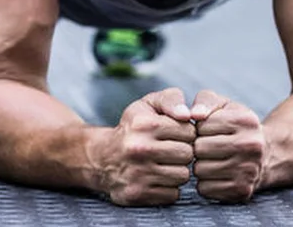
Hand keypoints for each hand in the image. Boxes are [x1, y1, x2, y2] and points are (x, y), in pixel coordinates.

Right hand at [93, 87, 194, 205]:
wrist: (101, 157)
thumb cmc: (133, 128)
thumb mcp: (147, 105)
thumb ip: (172, 99)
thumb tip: (191, 115)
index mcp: (144, 124)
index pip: (189, 132)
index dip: (185, 133)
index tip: (173, 135)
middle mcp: (139, 149)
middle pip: (188, 155)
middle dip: (182, 152)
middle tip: (169, 150)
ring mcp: (138, 173)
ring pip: (182, 176)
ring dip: (176, 171)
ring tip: (163, 164)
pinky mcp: (138, 194)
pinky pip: (172, 194)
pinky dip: (168, 188)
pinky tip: (156, 178)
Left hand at [191, 90, 266, 202]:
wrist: (265, 155)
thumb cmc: (235, 126)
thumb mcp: (223, 106)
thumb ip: (205, 101)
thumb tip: (194, 114)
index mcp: (245, 120)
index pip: (201, 126)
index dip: (199, 129)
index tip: (209, 131)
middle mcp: (251, 145)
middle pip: (199, 149)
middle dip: (198, 147)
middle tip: (208, 147)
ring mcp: (248, 170)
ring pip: (199, 170)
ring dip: (200, 165)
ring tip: (212, 160)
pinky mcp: (242, 191)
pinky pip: (205, 189)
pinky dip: (205, 183)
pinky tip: (216, 174)